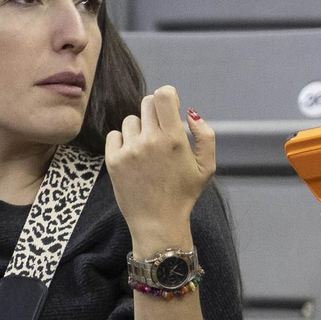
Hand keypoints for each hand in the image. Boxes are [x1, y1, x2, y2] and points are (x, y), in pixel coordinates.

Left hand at [104, 85, 215, 251]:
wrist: (158, 224)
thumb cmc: (183, 195)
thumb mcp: (207, 167)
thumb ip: (205, 135)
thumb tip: (190, 112)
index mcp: (174, 139)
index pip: (163, 95)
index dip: (168, 96)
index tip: (170, 106)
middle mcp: (150, 141)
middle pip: (147, 102)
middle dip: (155, 112)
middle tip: (160, 132)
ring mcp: (129, 150)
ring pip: (131, 120)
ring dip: (140, 130)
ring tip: (147, 152)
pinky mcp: (113, 160)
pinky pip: (115, 135)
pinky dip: (123, 142)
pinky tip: (134, 158)